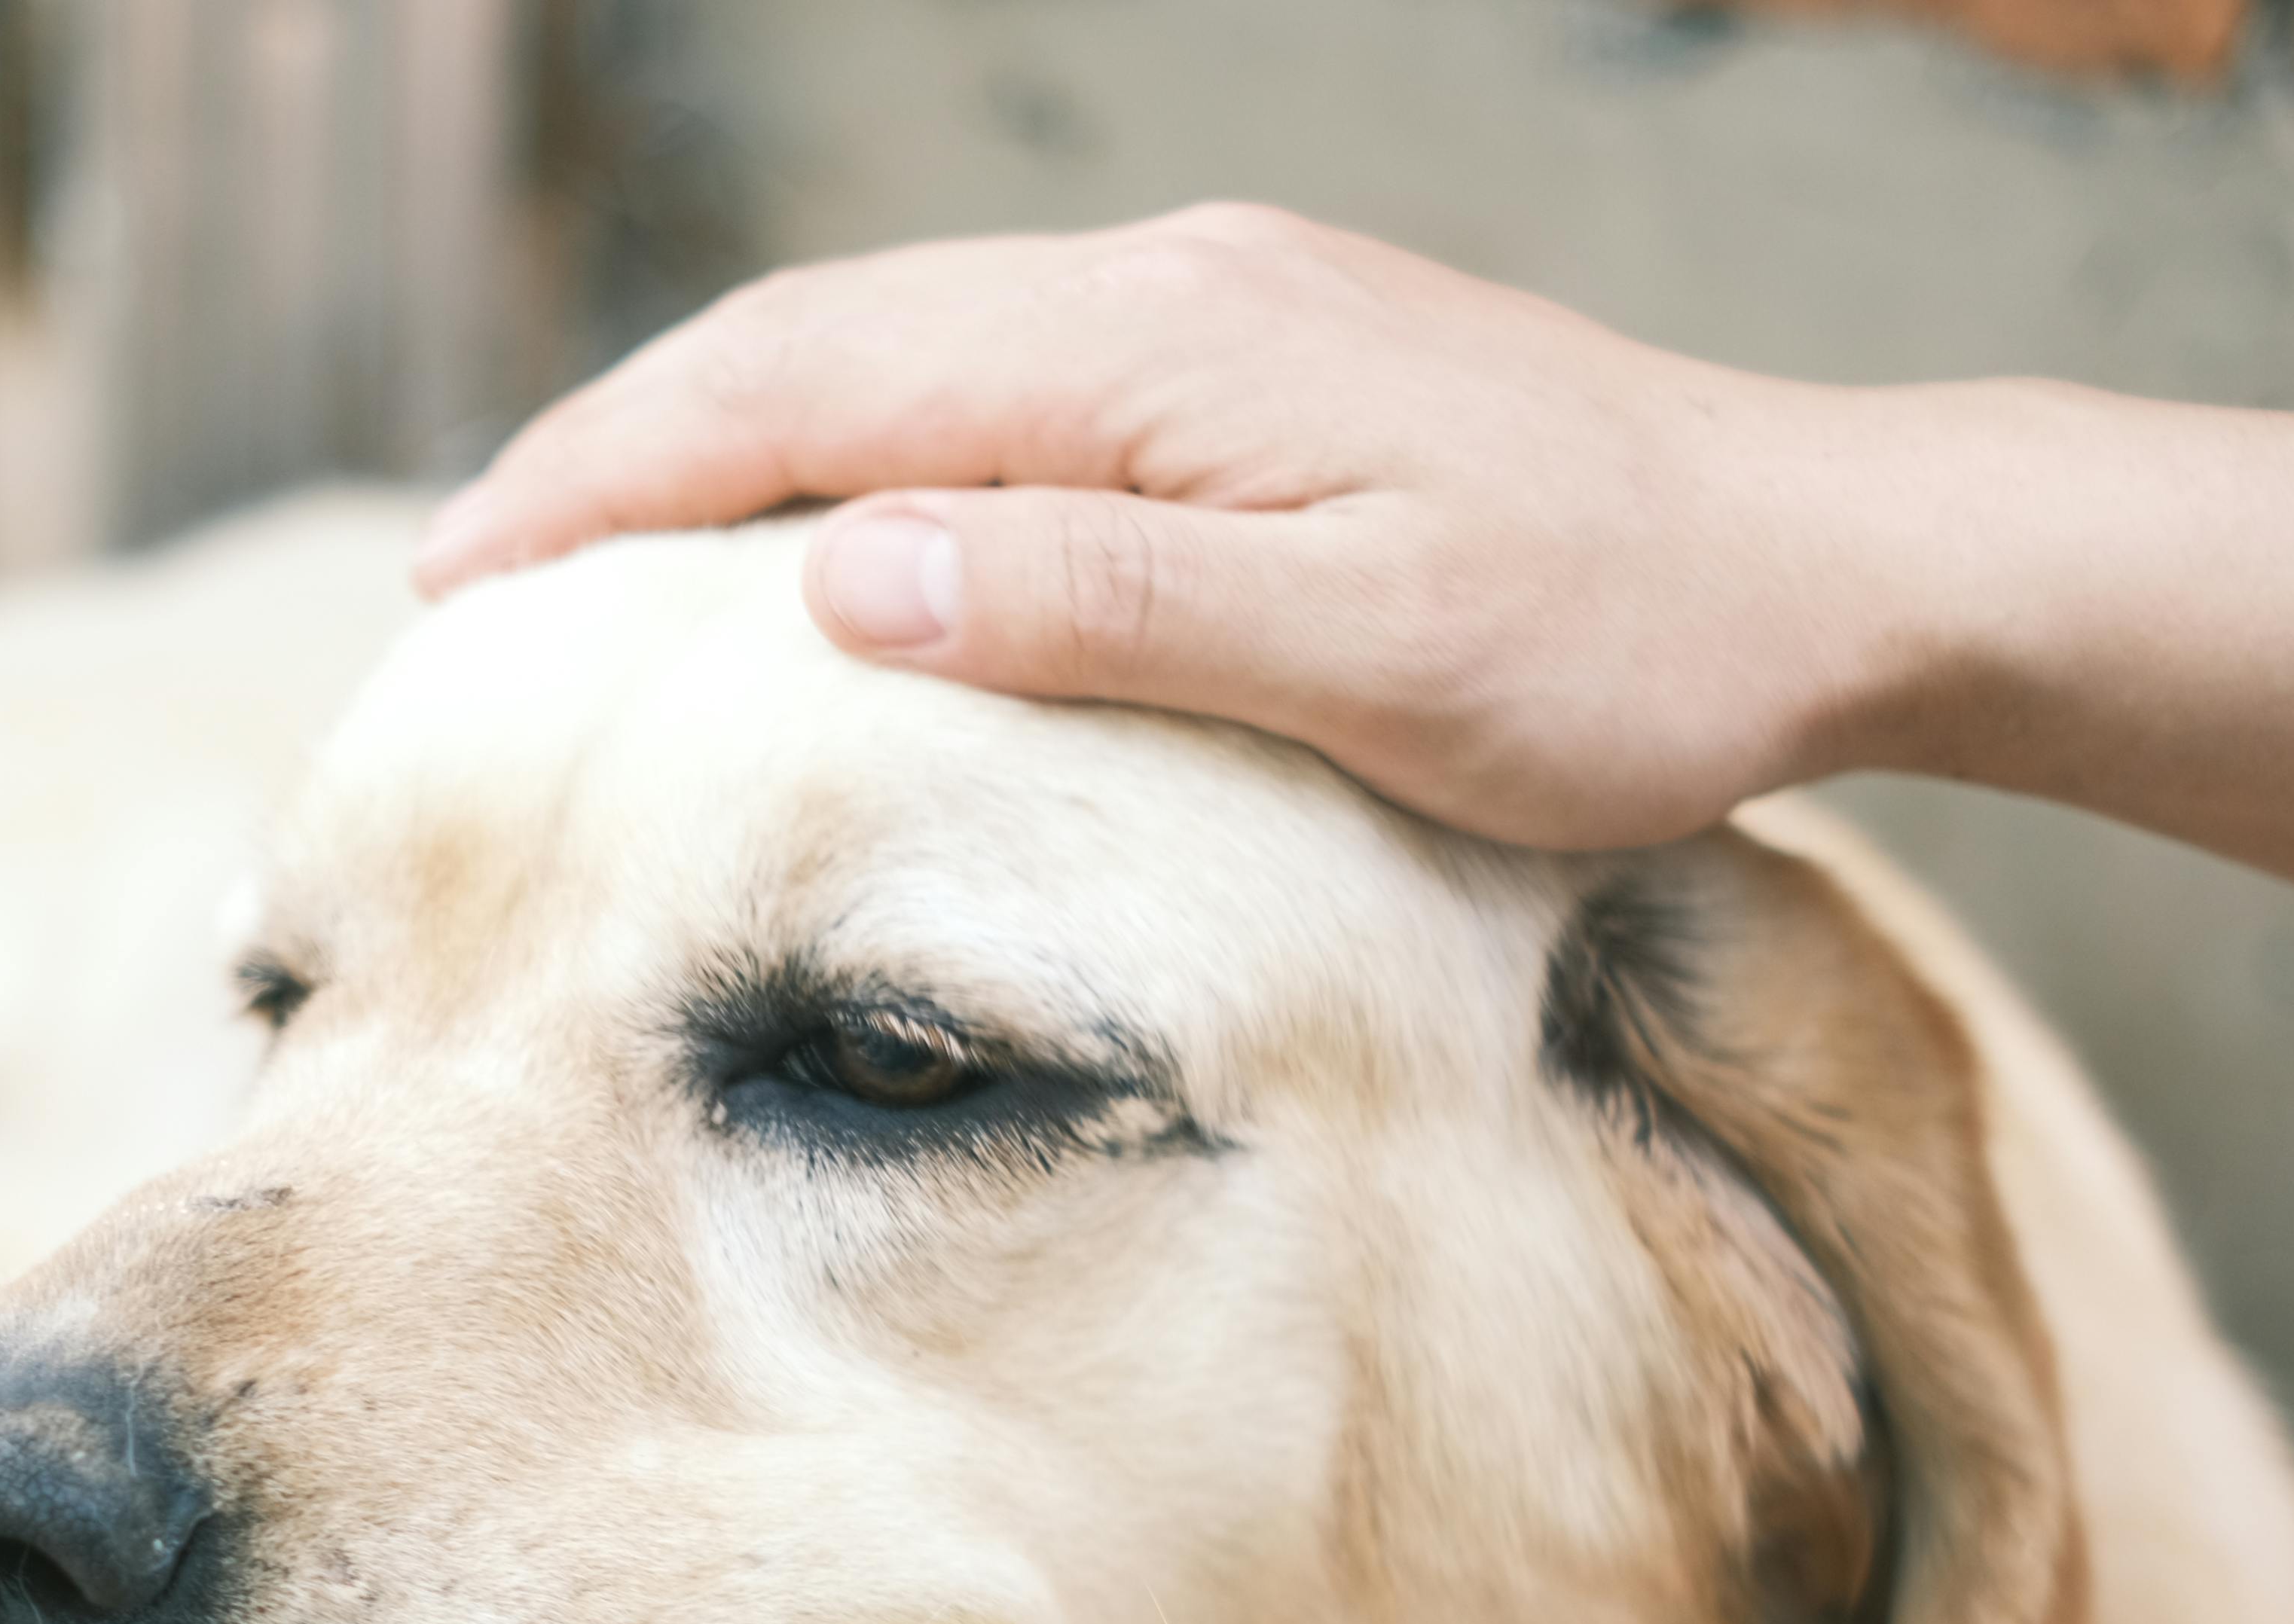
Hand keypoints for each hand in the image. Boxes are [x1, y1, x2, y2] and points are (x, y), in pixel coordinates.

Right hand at [421, 205, 2293, 1031]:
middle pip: (817, 341)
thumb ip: (1105, 606)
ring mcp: (1211, 309)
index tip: (456, 582)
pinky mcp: (1255, 355)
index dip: (610, 480)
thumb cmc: (1622, 647)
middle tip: (459, 579)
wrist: (1836, 568)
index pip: (807, 389)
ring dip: (722, 441)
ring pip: (893, 348)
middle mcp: (1163, 293)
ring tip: (589, 558)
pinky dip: (847, 441)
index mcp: (1160, 357)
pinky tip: (816, 529)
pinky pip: (984, 376)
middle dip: (618, 451)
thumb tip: (838, 568)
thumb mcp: (1372, 660)